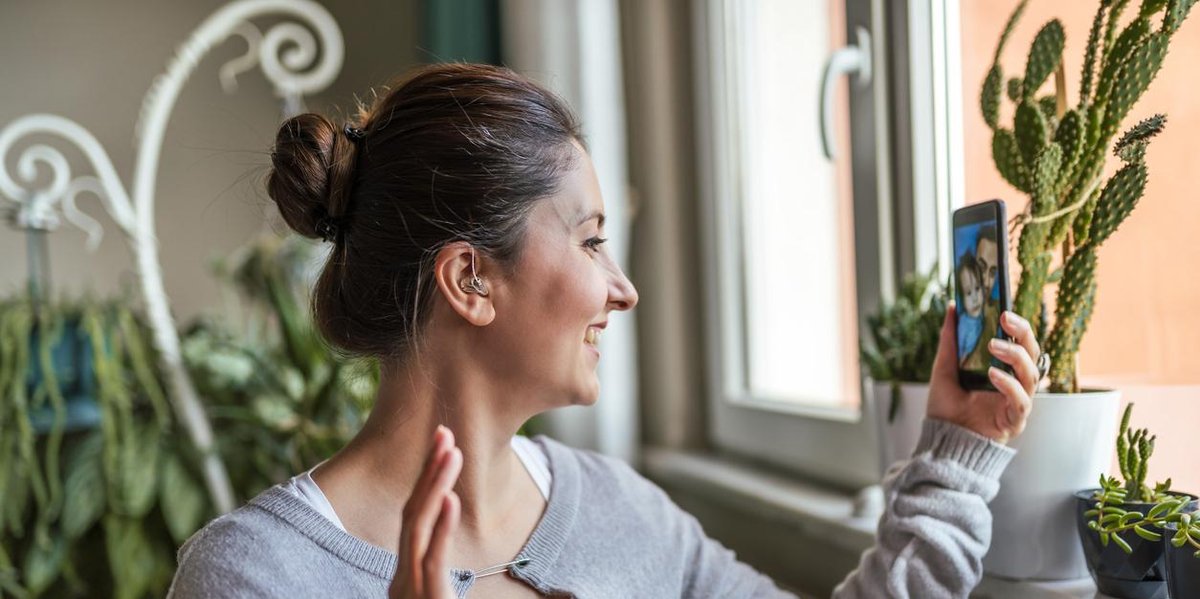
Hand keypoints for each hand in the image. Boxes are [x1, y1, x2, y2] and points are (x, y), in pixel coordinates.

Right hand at [388, 425, 462, 598]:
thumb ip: (436, 575)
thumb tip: (445, 545)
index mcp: (406, 574)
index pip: (415, 518)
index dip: (427, 479)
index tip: (442, 447)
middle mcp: (402, 577)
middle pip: (413, 513)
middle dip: (429, 470)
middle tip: (444, 432)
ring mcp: (410, 588)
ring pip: (419, 528)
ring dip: (436, 486)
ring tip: (453, 453)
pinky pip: (434, 559)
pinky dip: (442, 527)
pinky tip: (451, 499)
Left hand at [927, 305, 1039, 442]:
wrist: (941, 438)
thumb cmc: (946, 406)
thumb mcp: (944, 368)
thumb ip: (950, 340)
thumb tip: (951, 308)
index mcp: (1004, 370)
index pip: (1021, 344)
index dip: (1018, 327)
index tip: (1004, 311)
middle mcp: (1016, 384)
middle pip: (1033, 355)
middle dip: (1023, 334)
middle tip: (1005, 319)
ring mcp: (1017, 402)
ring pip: (1031, 375)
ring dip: (1015, 357)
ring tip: (994, 345)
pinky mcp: (1014, 421)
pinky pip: (1020, 401)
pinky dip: (1009, 385)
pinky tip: (993, 375)